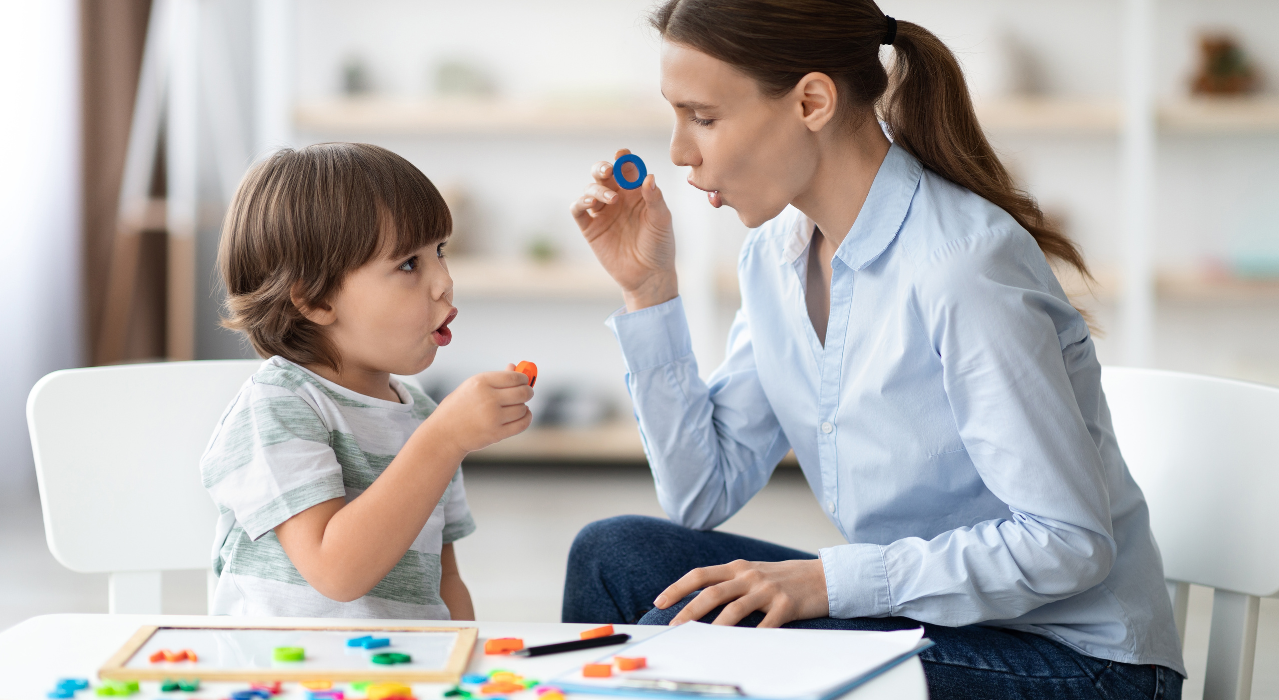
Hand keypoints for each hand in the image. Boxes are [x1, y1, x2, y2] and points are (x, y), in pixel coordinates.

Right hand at [427, 366, 532, 453]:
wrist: (445, 433)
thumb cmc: (459, 407)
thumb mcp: (473, 387)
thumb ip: (496, 378)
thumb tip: (515, 367)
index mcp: (481, 382)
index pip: (514, 377)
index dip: (523, 379)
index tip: (524, 381)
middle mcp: (488, 398)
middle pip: (522, 392)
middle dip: (528, 391)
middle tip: (527, 393)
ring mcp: (493, 417)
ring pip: (523, 408)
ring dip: (523, 407)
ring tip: (515, 406)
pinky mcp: (496, 433)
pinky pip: (522, 423)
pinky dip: (526, 418)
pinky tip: (523, 414)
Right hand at [570, 148, 677, 310]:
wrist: (649, 276)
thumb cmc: (660, 246)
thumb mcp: (661, 221)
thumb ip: (655, 198)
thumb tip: (649, 177)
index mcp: (636, 193)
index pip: (627, 169)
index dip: (623, 159)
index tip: (622, 155)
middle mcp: (618, 199)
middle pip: (603, 175)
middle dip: (602, 168)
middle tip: (608, 170)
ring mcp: (603, 213)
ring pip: (590, 189)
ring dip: (597, 188)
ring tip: (610, 199)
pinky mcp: (591, 229)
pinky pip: (578, 210)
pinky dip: (580, 202)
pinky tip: (591, 203)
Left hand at [653, 559, 829, 627]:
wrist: (823, 577)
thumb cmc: (783, 579)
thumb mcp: (753, 573)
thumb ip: (729, 583)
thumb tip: (698, 602)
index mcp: (738, 568)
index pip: (700, 575)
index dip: (678, 588)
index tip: (660, 602)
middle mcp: (750, 576)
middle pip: (713, 592)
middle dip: (689, 611)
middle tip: (674, 627)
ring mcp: (768, 590)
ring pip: (735, 609)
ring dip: (716, 627)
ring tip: (702, 641)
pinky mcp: (786, 605)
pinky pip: (766, 625)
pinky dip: (753, 637)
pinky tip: (742, 648)